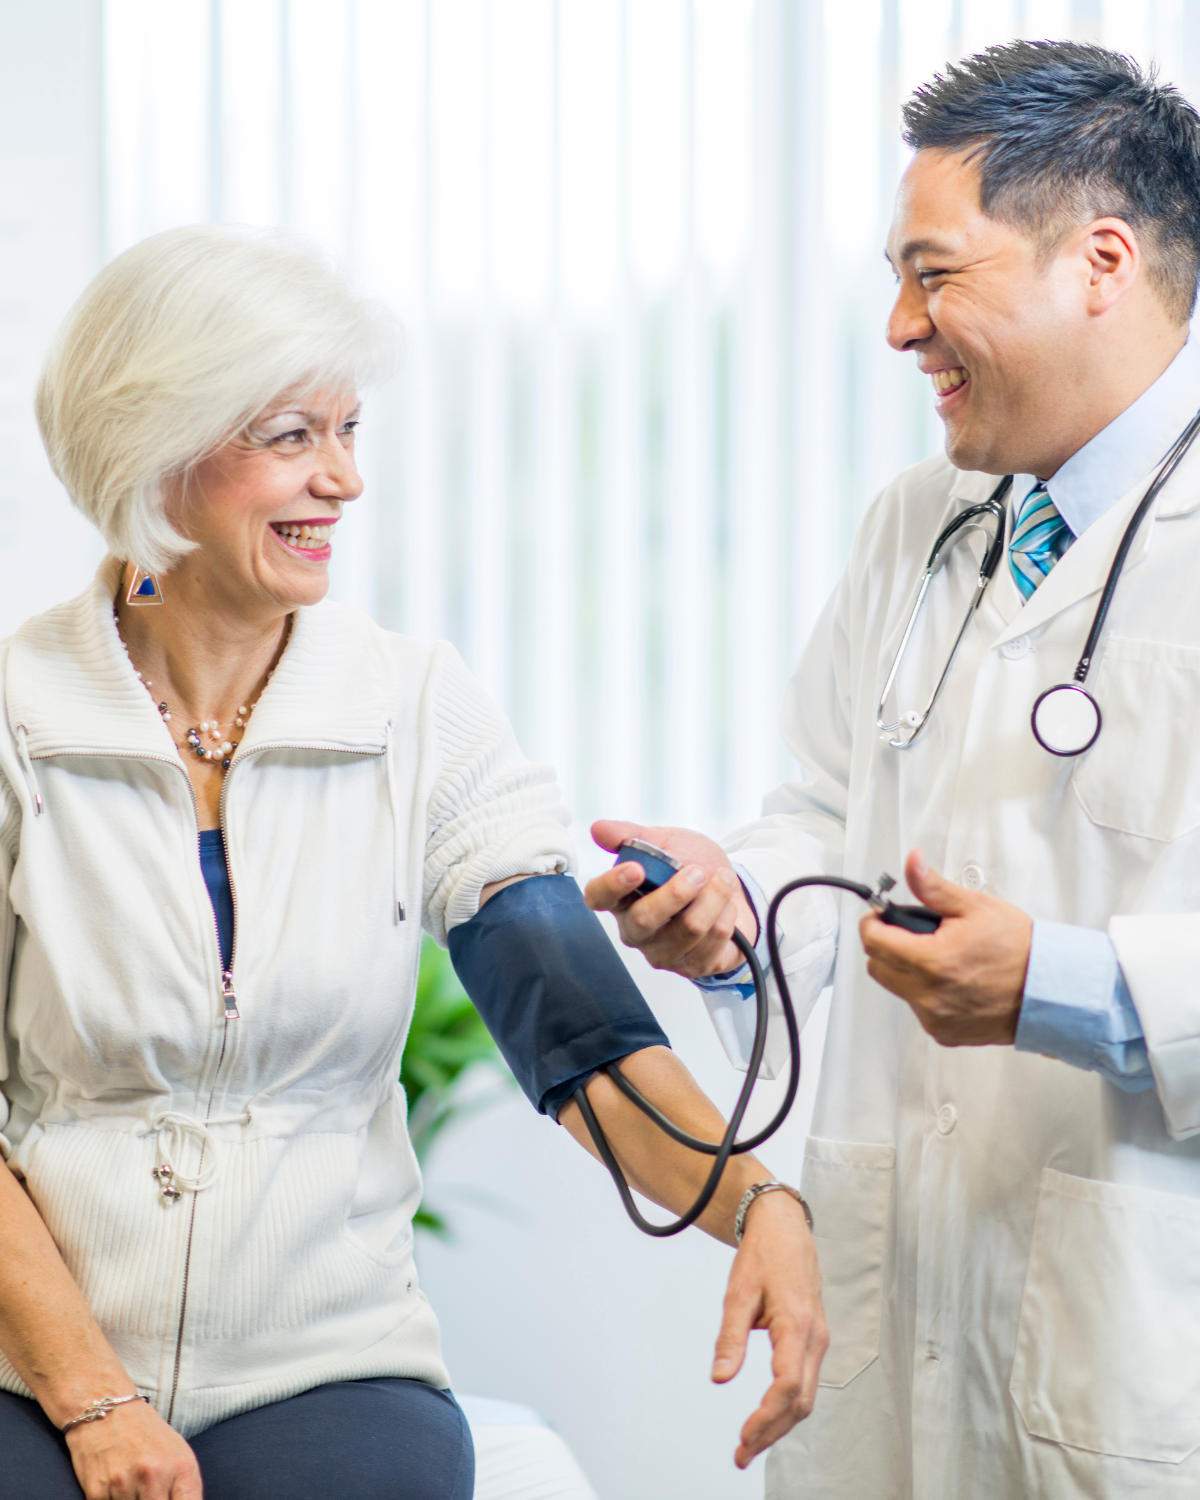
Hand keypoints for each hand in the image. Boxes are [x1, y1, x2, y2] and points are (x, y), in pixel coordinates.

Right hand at [64, 1399, 202, 1498]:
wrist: (105, 1409)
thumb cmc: (145, 1433)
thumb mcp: (177, 1454)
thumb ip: (184, 1489)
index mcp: (181, 1467)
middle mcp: (155, 1476)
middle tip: (150, 1495)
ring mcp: (125, 1485)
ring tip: (134, 1490)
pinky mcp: (97, 1493)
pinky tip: (115, 1491)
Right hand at [584, 820, 755, 976]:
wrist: (731, 889)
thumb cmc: (691, 867)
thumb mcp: (664, 842)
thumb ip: (631, 836)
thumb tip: (598, 828)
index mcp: (622, 897)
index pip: (599, 897)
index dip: (612, 885)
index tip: (636, 868)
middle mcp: (636, 929)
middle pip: (644, 919)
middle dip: (677, 892)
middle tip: (698, 871)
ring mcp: (664, 952)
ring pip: (689, 929)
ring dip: (713, 898)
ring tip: (722, 880)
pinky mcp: (693, 965)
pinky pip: (714, 940)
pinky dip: (726, 914)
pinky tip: (725, 907)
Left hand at [712, 1189, 827, 1467]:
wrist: (784, 1227)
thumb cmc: (763, 1254)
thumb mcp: (738, 1291)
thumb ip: (730, 1337)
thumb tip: (719, 1378)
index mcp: (797, 1324)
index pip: (787, 1385)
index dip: (767, 1416)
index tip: (743, 1436)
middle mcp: (815, 1336)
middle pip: (800, 1401)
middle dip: (772, 1432)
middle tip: (741, 1454)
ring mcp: (818, 1339)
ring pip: (806, 1396)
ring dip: (780, 1424)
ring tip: (749, 1444)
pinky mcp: (813, 1339)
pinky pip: (806, 1382)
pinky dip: (787, 1406)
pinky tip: (767, 1417)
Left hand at [859, 849, 1031, 1045]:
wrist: (1049, 990)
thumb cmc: (1019, 950)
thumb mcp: (974, 907)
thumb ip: (933, 887)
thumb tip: (912, 863)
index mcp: (932, 961)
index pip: (873, 941)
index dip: (873, 923)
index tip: (880, 916)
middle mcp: (929, 995)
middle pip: (878, 966)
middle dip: (888, 946)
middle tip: (913, 935)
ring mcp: (936, 1018)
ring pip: (897, 989)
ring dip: (907, 971)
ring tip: (939, 957)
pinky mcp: (944, 1032)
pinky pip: (918, 1009)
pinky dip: (925, 994)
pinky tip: (950, 980)